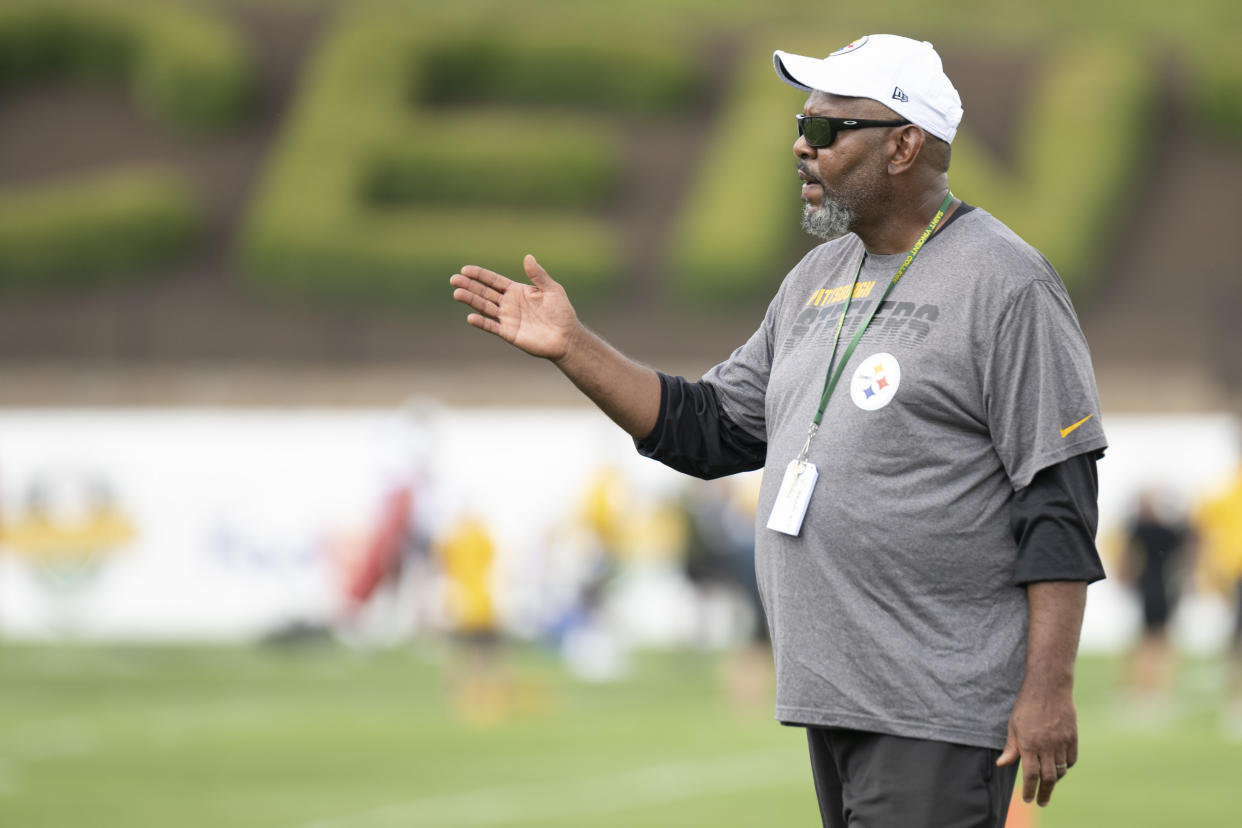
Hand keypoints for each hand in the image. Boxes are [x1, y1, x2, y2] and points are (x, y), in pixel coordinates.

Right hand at [449, 255, 579, 360]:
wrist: (566, 336)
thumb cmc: (561, 311)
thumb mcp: (552, 289)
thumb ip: (538, 275)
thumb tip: (528, 257)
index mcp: (517, 291)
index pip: (494, 281)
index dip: (480, 275)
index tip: (465, 269)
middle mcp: (509, 304)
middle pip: (485, 292)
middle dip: (469, 286)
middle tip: (454, 280)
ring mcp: (507, 318)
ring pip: (485, 307)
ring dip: (471, 300)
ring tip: (457, 293)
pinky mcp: (509, 333)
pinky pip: (492, 326)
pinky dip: (482, 322)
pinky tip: (471, 317)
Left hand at [997, 683, 1076, 806]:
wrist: (1049, 687)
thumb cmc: (1026, 705)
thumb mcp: (1013, 725)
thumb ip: (1010, 747)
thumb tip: (1001, 764)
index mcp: (1029, 743)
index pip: (1030, 774)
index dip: (1029, 790)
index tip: (1028, 799)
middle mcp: (1047, 745)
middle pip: (1048, 778)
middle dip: (1044, 793)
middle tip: (1041, 802)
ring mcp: (1062, 742)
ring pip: (1061, 770)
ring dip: (1054, 780)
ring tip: (1048, 785)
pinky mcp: (1073, 737)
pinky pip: (1071, 759)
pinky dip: (1066, 767)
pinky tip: (1059, 768)